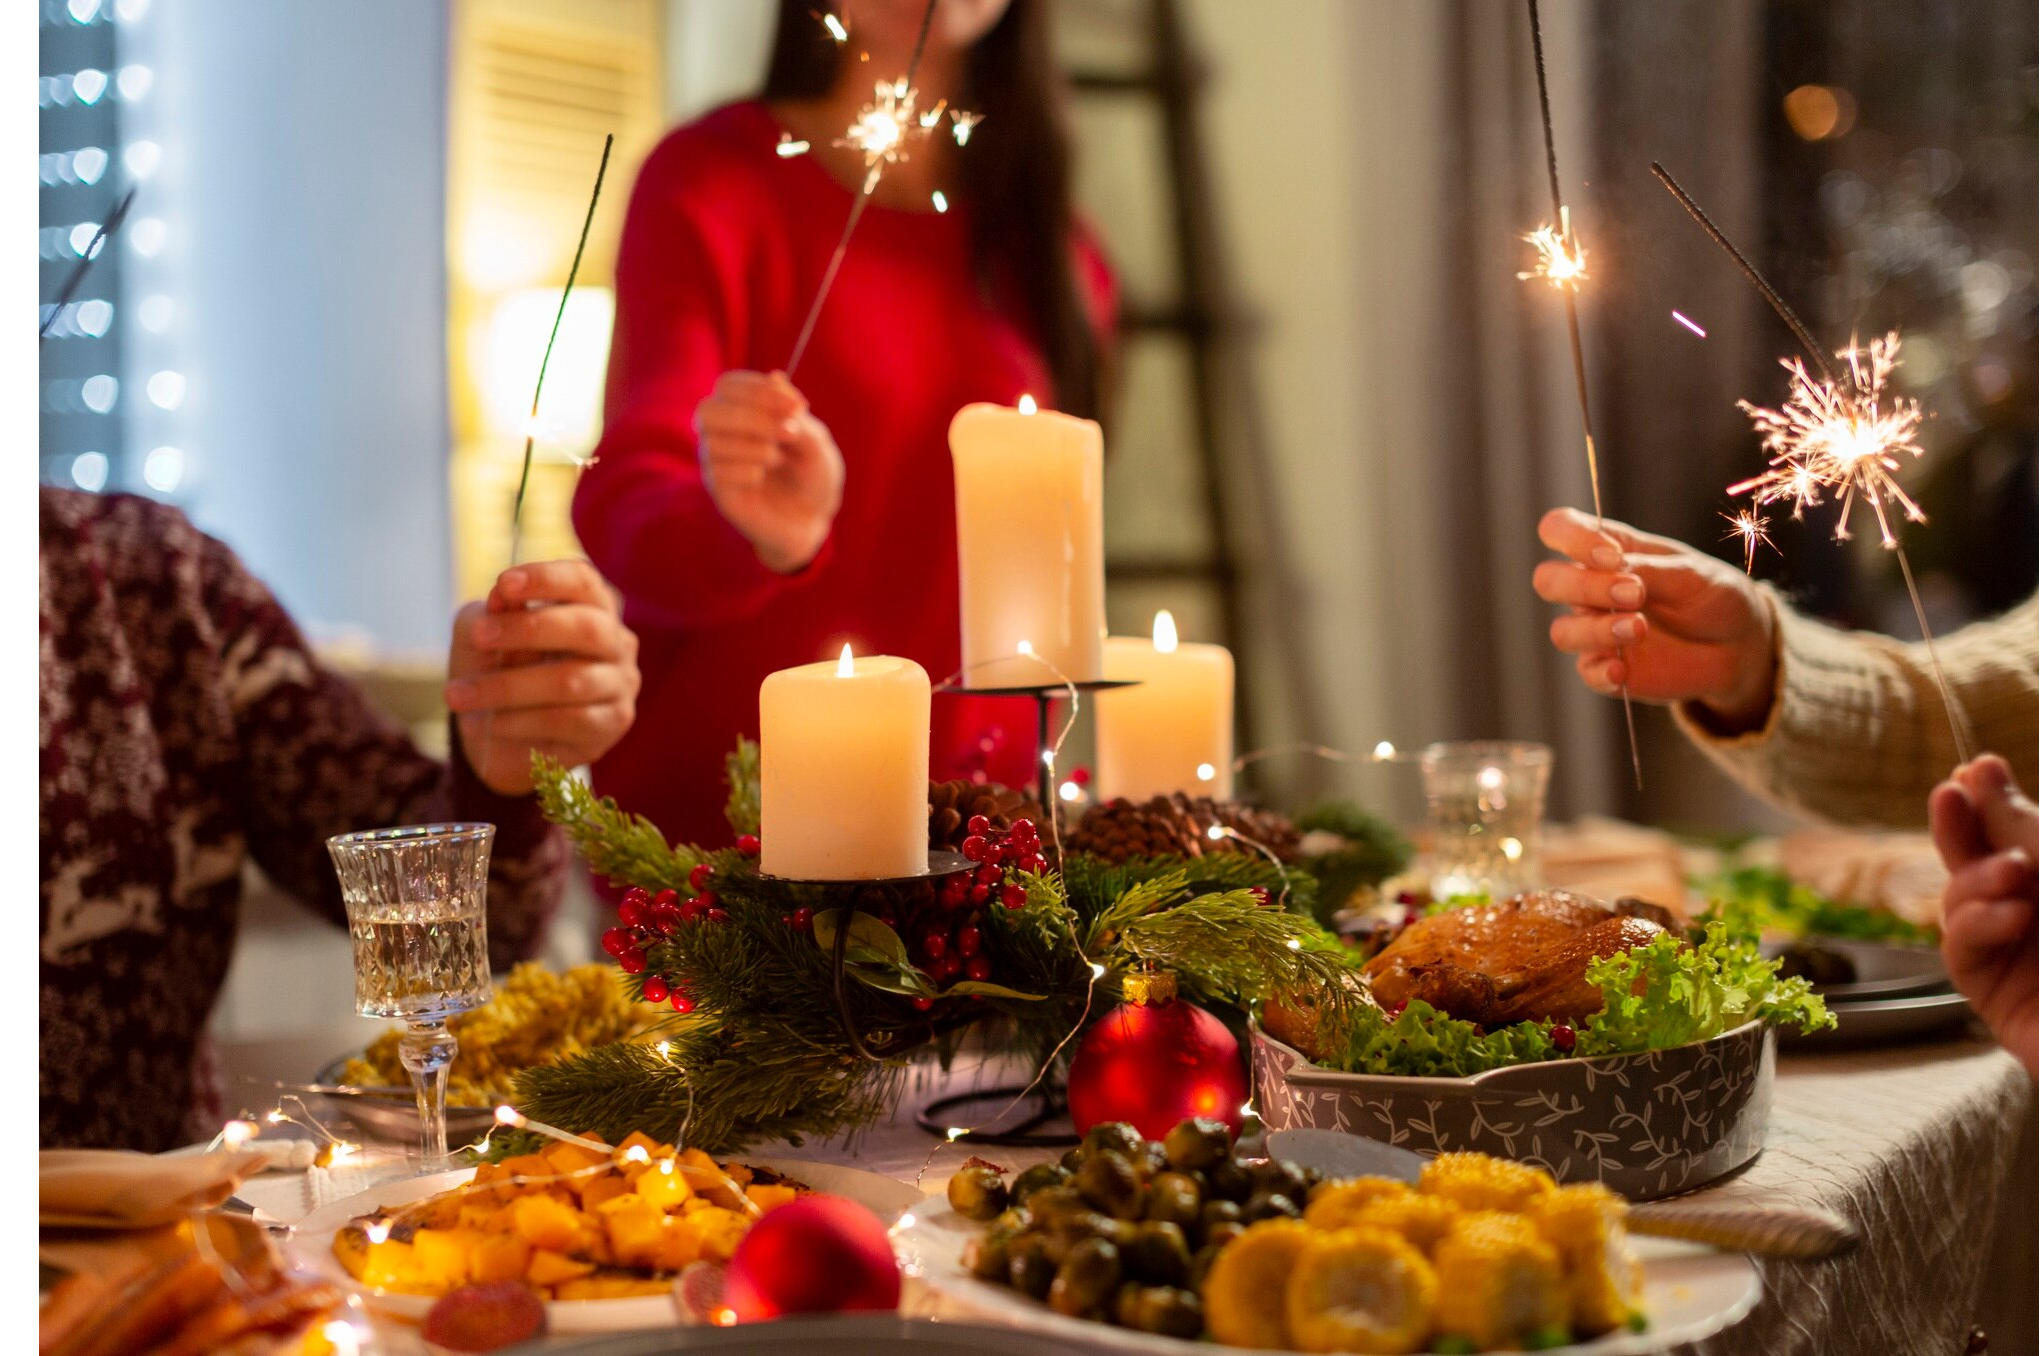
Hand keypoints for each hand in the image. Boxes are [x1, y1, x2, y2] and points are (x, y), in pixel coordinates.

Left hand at [445, 559, 640, 793]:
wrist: (500, 734)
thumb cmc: (497, 669)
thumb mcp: (482, 633)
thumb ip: (492, 614)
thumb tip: (501, 598)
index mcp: (591, 606)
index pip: (582, 581)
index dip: (547, 579)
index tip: (504, 583)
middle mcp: (616, 641)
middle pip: (586, 627)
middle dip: (528, 629)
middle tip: (479, 636)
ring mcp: (620, 684)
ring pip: (570, 682)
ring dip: (507, 687)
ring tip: (459, 696)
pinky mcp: (612, 723)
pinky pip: (567, 721)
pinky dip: (519, 722)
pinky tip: (487, 725)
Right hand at [693, 370, 844, 572]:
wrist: (813, 518)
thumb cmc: (813, 474)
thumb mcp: (816, 443)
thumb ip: (795, 414)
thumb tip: (775, 376)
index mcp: (742, 411)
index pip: (728, 386)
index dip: (759, 390)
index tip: (798, 406)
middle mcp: (722, 434)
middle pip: (708, 410)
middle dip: (751, 418)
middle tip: (789, 433)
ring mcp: (717, 463)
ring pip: (713, 443)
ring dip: (755, 447)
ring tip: (780, 459)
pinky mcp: (719, 492)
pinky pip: (718, 473)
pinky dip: (748, 471)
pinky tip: (763, 478)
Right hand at [1532, 508, 1777, 729]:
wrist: (1740, 645)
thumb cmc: (1713, 595)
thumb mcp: (1691, 573)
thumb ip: (1649, 570)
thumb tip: (1614, 569)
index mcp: (1608, 551)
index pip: (1560, 530)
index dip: (1573, 539)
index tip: (1613, 557)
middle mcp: (1593, 589)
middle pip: (1548, 580)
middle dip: (1584, 586)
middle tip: (1634, 594)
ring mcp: (1596, 630)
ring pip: (1563, 631)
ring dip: (1597, 630)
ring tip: (1640, 629)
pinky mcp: (1608, 667)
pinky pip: (1586, 672)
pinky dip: (1601, 671)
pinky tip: (1623, 670)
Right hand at [1930, 755, 2038, 1077]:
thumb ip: (2026, 828)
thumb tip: (1979, 774)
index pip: (2021, 837)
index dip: (1994, 801)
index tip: (1976, 767)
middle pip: (1980, 863)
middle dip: (1962, 828)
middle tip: (1950, 792)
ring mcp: (2019, 959)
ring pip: (1960, 903)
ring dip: (1975, 879)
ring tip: (2013, 872)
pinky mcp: (1998, 999)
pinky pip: (1960, 950)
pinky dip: (1977, 925)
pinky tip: (2011, 918)